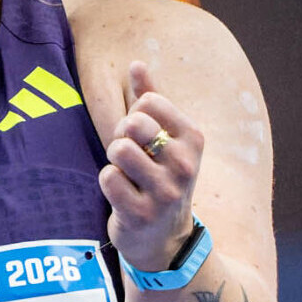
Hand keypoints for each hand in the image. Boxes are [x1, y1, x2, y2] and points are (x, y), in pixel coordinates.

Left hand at [98, 61, 203, 273]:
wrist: (165, 239)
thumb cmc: (160, 176)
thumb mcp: (164, 137)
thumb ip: (150, 98)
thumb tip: (136, 63)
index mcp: (193, 138)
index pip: (149, 102)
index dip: (134, 114)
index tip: (142, 135)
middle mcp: (185, 164)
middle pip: (132, 124)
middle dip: (121, 136)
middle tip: (129, 156)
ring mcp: (165, 191)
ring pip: (119, 150)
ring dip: (114, 161)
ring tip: (127, 174)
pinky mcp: (141, 214)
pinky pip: (108, 178)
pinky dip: (108, 183)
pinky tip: (122, 195)